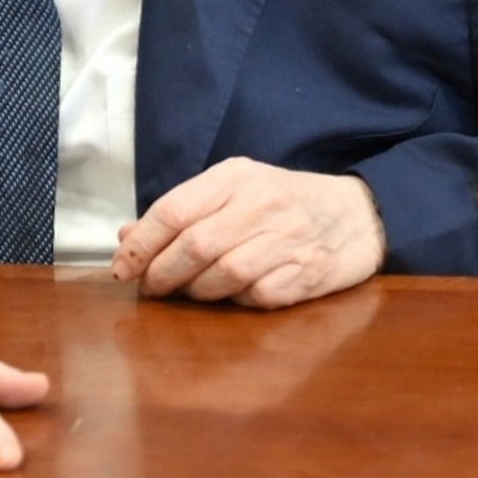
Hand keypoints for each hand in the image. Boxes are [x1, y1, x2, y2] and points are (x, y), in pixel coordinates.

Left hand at [112, 158, 386, 307]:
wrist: (356, 215)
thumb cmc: (283, 203)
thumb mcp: (234, 191)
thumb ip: (182, 212)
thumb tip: (126, 237)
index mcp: (236, 177)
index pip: (175, 209)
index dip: (141, 243)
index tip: (121, 267)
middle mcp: (261, 204)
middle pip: (194, 246)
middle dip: (162, 274)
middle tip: (150, 289)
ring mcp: (287, 239)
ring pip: (222, 274)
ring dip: (196, 292)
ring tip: (191, 292)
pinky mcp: (305, 273)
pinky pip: (256, 296)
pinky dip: (237, 301)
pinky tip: (235, 295)